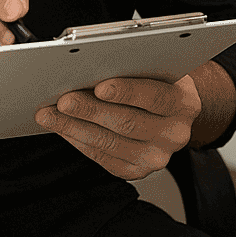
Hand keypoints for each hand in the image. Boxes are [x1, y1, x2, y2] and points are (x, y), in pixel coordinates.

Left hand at [35, 73, 201, 179]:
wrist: (170, 113)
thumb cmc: (158, 82)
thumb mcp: (158, 69)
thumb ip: (136, 67)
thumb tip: (94, 65)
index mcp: (184, 103)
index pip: (156, 97)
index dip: (127, 92)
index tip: (100, 86)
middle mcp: (175, 134)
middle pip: (127, 123)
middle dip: (90, 110)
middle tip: (63, 100)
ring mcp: (156, 157)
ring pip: (109, 143)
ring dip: (75, 127)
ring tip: (51, 114)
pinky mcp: (137, 171)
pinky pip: (103, 158)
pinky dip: (79, 141)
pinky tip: (64, 128)